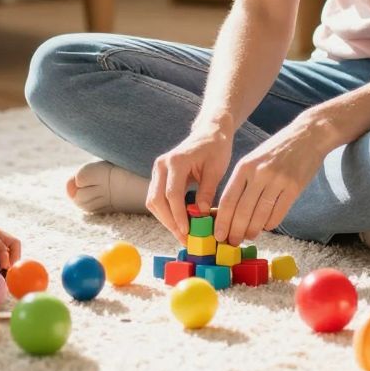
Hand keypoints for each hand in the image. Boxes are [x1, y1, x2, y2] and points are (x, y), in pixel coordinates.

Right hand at [147, 126, 232, 243]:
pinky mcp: (159, 175)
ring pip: (153, 201)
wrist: (209, 132)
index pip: (172, 194)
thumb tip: (201, 214)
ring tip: (183, 234)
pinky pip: (157, 198)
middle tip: (184, 238)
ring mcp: (158, 170)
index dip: (178, 215)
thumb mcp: (216, 169)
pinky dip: (166, 212)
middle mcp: (161, 165)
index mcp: (176, 161)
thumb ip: (207, 190)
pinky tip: (180, 222)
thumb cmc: (215, 148)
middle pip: (157, 200)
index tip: (187, 232)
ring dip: (166, 219)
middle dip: (169, 222)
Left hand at [213, 125, 324, 245]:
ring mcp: (277, 181)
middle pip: (242, 211)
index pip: (228, 200)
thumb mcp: (253, 160)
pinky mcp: (294, 187)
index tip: (218, 235)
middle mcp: (259, 174)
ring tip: (249, 236)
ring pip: (260, 215)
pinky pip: (278, 213)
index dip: (222, 222)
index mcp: (244, 167)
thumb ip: (242, 182)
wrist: (307, 136)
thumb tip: (230, 211)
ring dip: (252, 230)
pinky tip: (266, 226)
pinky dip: (270, 224)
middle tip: (233, 242)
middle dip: (235, 231)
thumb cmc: (276, 150)